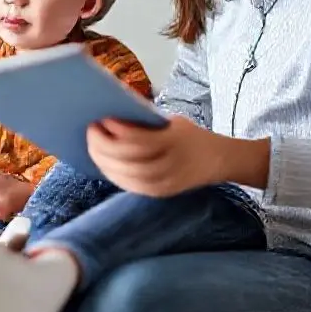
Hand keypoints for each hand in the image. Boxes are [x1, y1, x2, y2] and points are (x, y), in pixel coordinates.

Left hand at [86, 116, 270, 196]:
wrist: (219, 160)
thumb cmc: (189, 135)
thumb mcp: (172, 122)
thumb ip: (145, 123)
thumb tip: (110, 119)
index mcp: (174, 140)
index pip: (139, 140)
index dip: (117, 131)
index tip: (102, 119)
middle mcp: (171, 164)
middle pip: (129, 160)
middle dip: (104, 146)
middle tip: (90, 131)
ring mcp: (167, 182)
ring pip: (127, 176)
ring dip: (104, 161)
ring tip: (92, 146)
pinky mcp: (162, 192)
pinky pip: (132, 186)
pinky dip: (114, 175)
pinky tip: (104, 163)